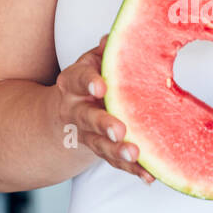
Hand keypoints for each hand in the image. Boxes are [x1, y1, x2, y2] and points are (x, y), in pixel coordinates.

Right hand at [55, 34, 153, 183]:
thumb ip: (102, 52)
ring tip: (135, 154)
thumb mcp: (91, 62)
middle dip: (103, 124)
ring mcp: (87, 134)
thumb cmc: (86, 81)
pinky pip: (114, 162)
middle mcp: (76, 110)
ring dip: (117, 151)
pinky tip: (148, 175)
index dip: (88, 82)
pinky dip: (132, 169)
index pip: (77, 79)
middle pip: (87, 118)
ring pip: (100, 144)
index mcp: (73, 83)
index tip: (100, 86)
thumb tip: (111, 37)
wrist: (64, 114)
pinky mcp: (100, 150)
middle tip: (119, 130)